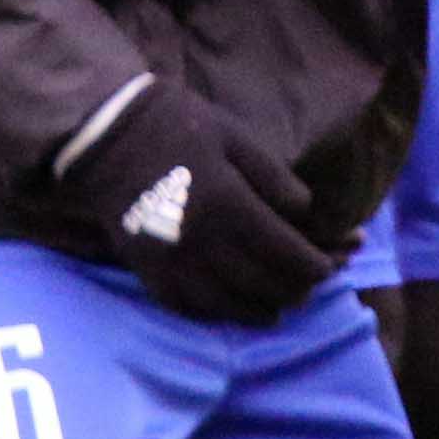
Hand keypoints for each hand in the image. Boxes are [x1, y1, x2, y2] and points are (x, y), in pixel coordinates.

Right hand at [56, 78, 331, 327]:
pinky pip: (191, 309)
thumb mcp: (235, 136)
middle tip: (311, 283)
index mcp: (228, 205)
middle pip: (264, 285)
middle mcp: (202, 243)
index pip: (287, 255)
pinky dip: (219, 313)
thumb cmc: (178, 126)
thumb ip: (275, 177)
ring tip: (280, 302)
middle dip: (296, 288)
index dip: (317, 266)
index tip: (332, 264)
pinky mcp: (148, 273)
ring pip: (230, 306)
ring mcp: (172, 264)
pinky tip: (234, 305)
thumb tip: (305, 214)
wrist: (106, 135)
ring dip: (262, 308)